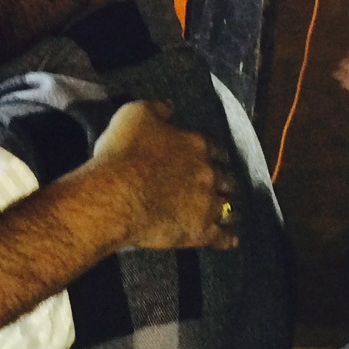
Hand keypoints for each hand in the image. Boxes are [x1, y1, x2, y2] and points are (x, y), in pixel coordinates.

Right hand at [80, 100, 237, 251]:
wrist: (117, 194)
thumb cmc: (123, 153)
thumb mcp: (135, 115)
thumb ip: (157, 109)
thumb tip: (170, 106)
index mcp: (195, 146)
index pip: (214, 149)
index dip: (213, 154)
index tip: (213, 158)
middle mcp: (207, 174)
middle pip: (226, 178)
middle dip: (223, 181)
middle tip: (219, 185)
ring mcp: (207, 204)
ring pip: (228, 207)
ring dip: (228, 209)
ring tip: (227, 213)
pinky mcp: (200, 232)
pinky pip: (221, 237)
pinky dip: (228, 239)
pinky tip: (231, 241)